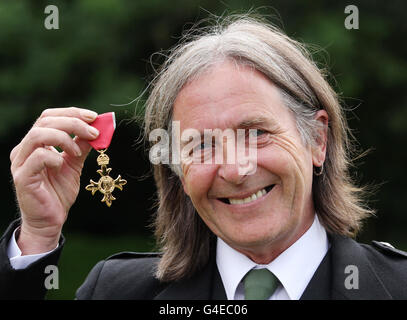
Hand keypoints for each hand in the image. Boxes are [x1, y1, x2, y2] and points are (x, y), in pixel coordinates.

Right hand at [10, 107, 99, 254]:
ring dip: (64, 138)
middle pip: (45, 121)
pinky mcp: (22, 177)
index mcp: (36, 143)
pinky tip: (62, 165)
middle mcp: (25, 149)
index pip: (49, 116)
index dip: (72, 113)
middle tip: (94, 132)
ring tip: (78, 152)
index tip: (94, 117)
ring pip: (38, 135)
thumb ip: (82, 146)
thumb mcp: (75, 164)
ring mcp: (21, 163)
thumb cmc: (59, 191)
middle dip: (73, 122)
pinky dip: (55, 157)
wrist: (51, 220)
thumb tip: (97, 129)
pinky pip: (37, 157)